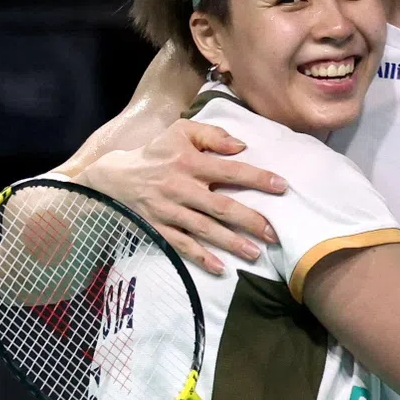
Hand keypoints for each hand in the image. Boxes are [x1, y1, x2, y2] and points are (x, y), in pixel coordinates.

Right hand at [75, 119, 286, 274]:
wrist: (116, 176)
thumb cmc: (156, 152)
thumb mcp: (180, 131)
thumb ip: (212, 135)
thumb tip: (241, 146)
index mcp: (189, 162)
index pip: (230, 171)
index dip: (257, 179)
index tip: (282, 187)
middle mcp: (180, 188)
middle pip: (220, 207)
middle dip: (249, 220)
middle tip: (274, 232)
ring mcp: (169, 211)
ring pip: (204, 229)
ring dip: (231, 242)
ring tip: (255, 253)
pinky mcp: (159, 227)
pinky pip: (182, 245)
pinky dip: (201, 257)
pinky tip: (220, 268)